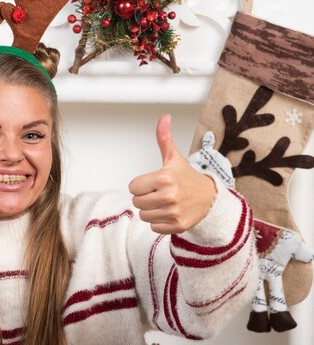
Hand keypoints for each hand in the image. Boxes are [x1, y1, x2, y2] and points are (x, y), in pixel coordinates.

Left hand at [128, 115, 215, 233]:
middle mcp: (169, 196)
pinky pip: (153, 226)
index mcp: (164, 178)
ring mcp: (173, 212)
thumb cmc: (187, 178)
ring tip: (164, 203)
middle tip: (159, 193)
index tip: (153, 183)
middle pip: (136, 202)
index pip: (133, 187)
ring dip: (151, 210)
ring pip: (143, 215)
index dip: (141, 185)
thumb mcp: (174, 158)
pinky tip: (170, 213)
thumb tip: (164, 117)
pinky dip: (159, 222)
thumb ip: (164, 139)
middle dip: (145, 197)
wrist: (210, 198)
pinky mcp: (177, 226)